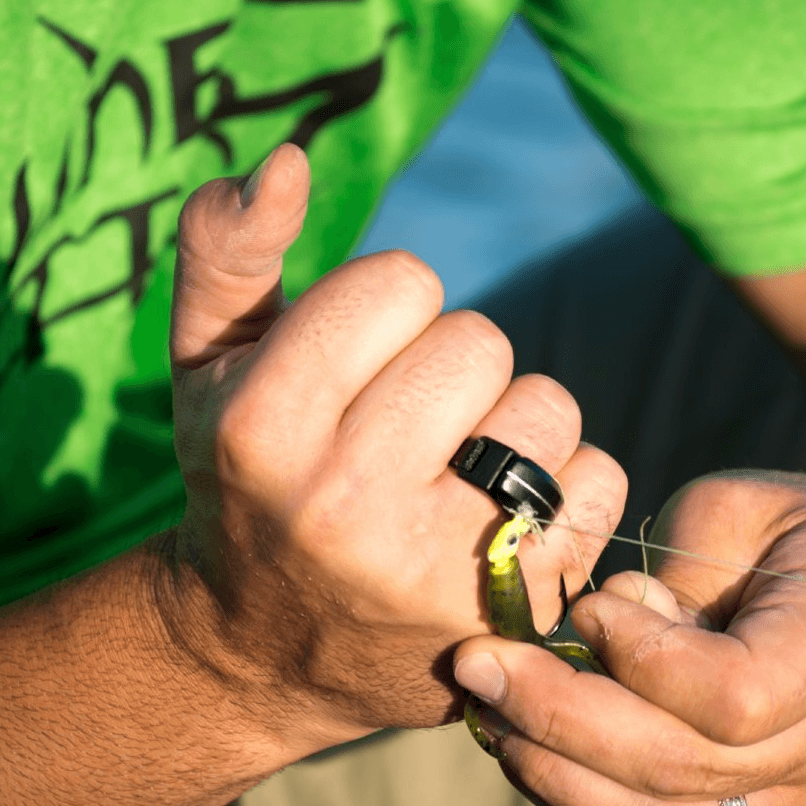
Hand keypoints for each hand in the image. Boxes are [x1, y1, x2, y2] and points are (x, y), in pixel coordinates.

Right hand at [160, 143, 627, 758]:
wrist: (262, 647)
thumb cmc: (243, 479)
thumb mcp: (205, 365)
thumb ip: (228, 251)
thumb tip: (290, 158)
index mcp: (264, 428)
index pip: (401, 281)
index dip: (386, 308)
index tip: (358, 362)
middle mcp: (344, 506)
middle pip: (481, 342)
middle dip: (449, 366)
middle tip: (405, 423)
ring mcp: (434, 569)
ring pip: (548, 407)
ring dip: (513, 421)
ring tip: (455, 468)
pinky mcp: (511, 614)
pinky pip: (600, 480)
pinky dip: (567, 485)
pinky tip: (503, 519)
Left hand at [452, 469, 805, 805]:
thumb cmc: (784, 530)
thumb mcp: (735, 508)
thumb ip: (674, 568)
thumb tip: (595, 625)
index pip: (735, 694)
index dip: (642, 658)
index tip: (587, 607)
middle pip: (680, 766)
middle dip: (558, 716)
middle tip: (477, 665)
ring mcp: (794, 794)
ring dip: (557, 772)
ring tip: (489, 712)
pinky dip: (581, 801)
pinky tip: (525, 749)